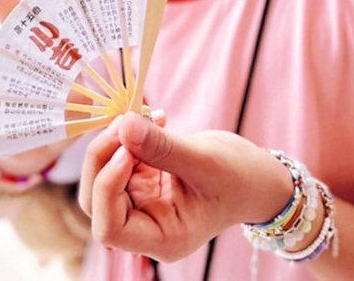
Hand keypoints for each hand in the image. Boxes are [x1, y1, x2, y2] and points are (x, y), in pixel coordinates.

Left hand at [80, 113, 295, 262]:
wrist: (256, 177)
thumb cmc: (240, 179)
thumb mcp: (205, 162)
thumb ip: (163, 147)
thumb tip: (125, 125)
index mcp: (162, 238)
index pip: (110, 228)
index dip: (107, 187)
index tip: (127, 150)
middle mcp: (145, 226)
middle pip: (97, 200)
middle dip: (103, 158)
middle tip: (126, 121)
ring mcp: (141, 203)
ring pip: (102, 177)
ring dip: (113, 142)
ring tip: (143, 116)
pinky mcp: (141, 181)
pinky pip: (118, 160)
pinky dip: (127, 136)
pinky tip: (153, 119)